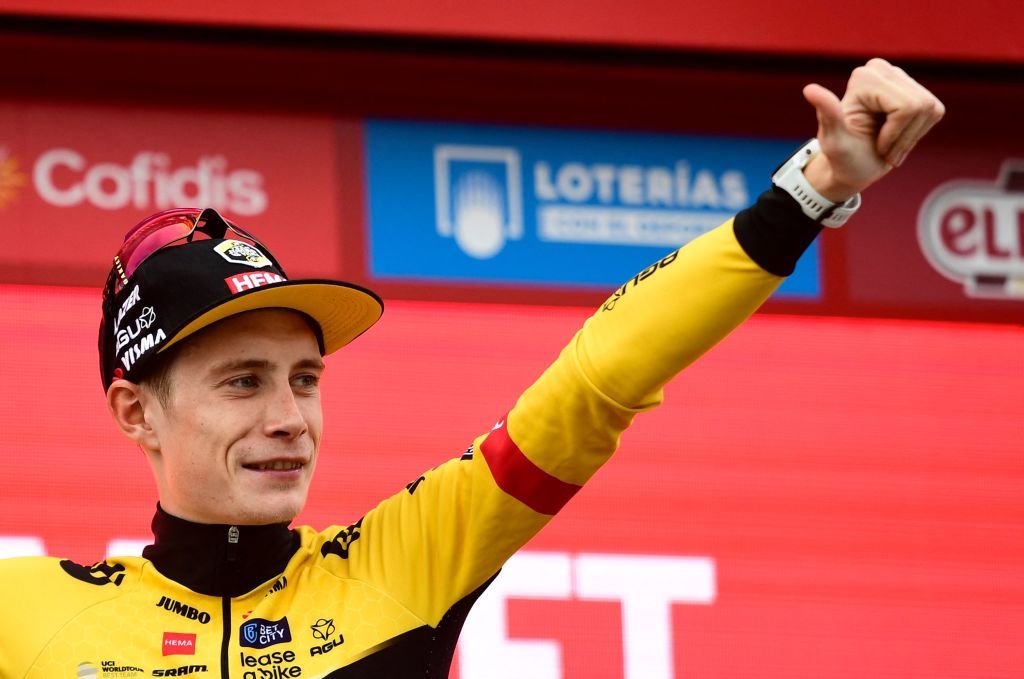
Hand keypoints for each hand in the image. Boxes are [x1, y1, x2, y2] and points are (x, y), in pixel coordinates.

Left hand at [801, 58, 944, 201]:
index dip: (893, 133)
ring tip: (887, 144)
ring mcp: (900, 77)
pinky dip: (918, 133)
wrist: (853, 166)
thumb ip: (827, 114)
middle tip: (882, 147)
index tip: (873, 142)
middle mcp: (881, 69)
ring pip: (929, 109)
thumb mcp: (833, 140)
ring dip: (910, 137)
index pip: (905, 108)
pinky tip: (898, 136)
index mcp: (864, 77)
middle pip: (919, 106)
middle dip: (903, 136)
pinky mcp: (916, 89)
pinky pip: (935, 111)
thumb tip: (809, 89)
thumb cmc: (841, 157)